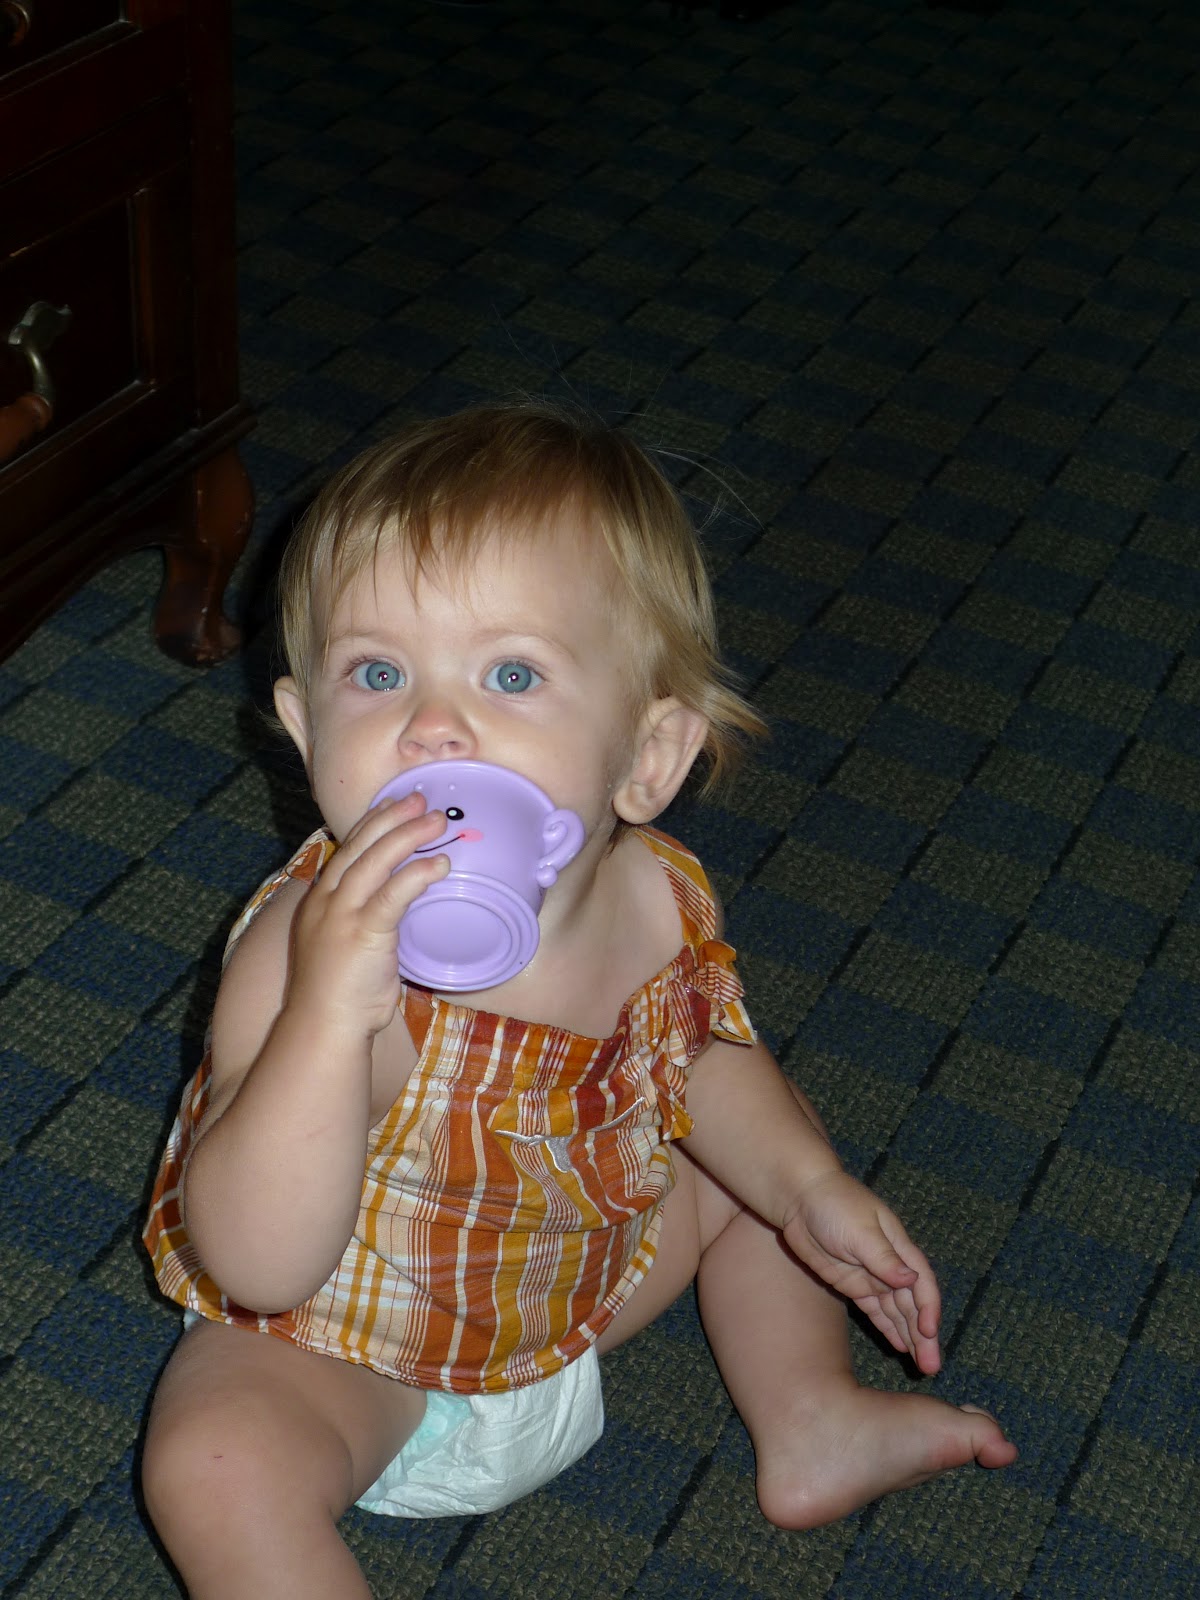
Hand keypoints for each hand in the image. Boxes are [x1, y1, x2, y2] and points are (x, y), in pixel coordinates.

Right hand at [286, 793, 449, 1037]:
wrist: (324, 1026)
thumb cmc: (340, 993)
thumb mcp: (347, 946)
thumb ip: (368, 920)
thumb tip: (399, 903)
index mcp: (321, 900)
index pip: (348, 849)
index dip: (372, 823)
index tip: (395, 803)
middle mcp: (327, 900)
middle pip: (361, 845)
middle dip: (392, 817)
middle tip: (420, 798)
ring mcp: (342, 914)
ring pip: (376, 861)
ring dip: (409, 836)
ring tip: (437, 820)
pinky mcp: (363, 932)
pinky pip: (393, 893)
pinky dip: (417, 873)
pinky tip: (440, 862)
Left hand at [779, 1170, 942, 1374]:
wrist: (799, 1196)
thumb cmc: (834, 1204)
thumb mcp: (860, 1230)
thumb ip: (884, 1258)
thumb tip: (911, 1279)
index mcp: (898, 1247)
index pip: (921, 1282)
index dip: (928, 1308)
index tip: (930, 1333)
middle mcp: (889, 1264)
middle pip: (912, 1304)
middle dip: (923, 1335)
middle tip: (931, 1366)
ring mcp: (871, 1275)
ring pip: (897, 1312)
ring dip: (910, 1337)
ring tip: (922, 1365)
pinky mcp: (852, 1284)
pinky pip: (876, 1311)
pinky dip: (889, 1328)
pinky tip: (900, 1347)